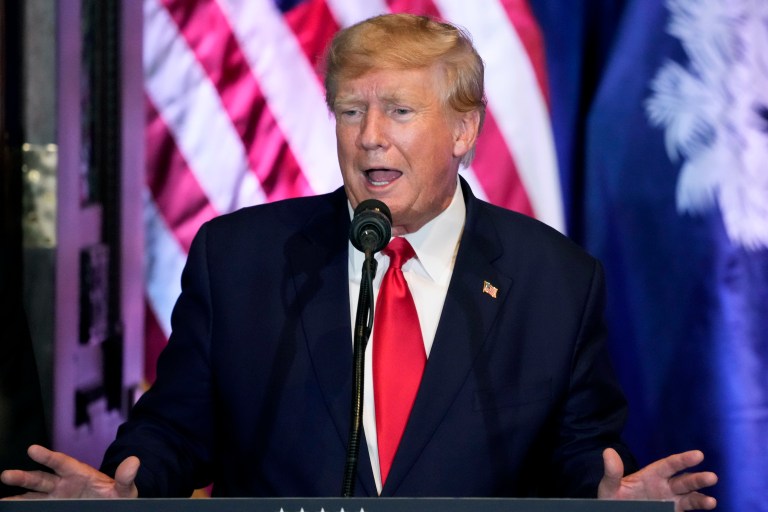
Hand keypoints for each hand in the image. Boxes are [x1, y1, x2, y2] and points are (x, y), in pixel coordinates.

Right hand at [0, 445, 138, 498]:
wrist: (115, 506)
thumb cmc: (119, 496)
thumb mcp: (125, 489)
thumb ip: (126, 477)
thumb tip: (134, 461)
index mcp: (79, 473)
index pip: (62, 463)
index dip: (48, 456)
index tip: (32, 449)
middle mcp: (64, 484)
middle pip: (40, 479)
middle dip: (23, 476)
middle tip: (6, 475)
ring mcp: (57, 497)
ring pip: (32, 495)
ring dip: (16, 497)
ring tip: (1, 500)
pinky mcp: (54, 508)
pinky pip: (36, 509)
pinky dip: (23, 510)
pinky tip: (10, 509)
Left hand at [598, 448, 716, 510]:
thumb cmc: (613, 499)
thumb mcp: (610, 486)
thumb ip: (613, 472)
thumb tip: (608, 451)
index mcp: (651, 476)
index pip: (669, 465)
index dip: (683, 460)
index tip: (698, 455)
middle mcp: (664, 487)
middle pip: (684, 481)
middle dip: (697, 479)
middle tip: (712, 477)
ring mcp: (670, 502)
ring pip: (689, 497)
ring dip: (700, 498)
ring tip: (712, 501)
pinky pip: (686, 510)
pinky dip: (697, 508)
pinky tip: (707, 505)